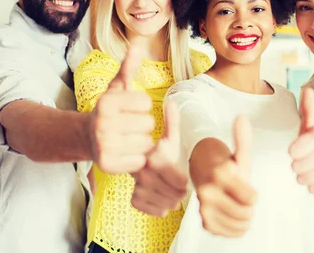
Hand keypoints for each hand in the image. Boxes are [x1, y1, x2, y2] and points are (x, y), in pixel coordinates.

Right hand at [89, 46, 154, 173]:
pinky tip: (126, 153)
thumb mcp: (117, 88)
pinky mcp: (107, 164)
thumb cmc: (109, 110)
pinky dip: (137, 159)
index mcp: (106, 102)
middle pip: (148, 123)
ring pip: (146, 143)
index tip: (130, 108)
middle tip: (129, 126)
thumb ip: (128, 68)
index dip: (142, 105)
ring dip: (142, 142)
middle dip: (143, 124)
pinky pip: (139, 161)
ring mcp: (103, 145)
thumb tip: (137, 46)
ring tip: (128, 139)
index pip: (146, 102)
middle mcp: (102, 123)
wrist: (86, 138)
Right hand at [131, 101, 188, 216]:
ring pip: (166, 204)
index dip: (184, 181)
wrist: (129, 161)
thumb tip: (173, 102)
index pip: (179, 181)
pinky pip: (156, 211)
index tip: (183, 178)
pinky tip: (162, 198)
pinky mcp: (135, 200)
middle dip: (180, 192)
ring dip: (172, 200)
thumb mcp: (166, 136)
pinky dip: (161, 208)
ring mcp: (138, 187)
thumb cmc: (154, 149)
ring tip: (172, 192)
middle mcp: (144, 174)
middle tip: (180, 187)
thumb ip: (172, 122)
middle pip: (175, 194)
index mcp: (154, 158)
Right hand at [197, 116, 256, 236]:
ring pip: (240, 225)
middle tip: (242, 198)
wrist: (205, 175)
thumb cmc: (227, 166)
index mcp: (221, 175)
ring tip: (238, 205)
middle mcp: (208, 192)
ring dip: (244, 218)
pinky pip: (231, 233)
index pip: (252, 199)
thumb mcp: (238, 154)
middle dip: (249, 207)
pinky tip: (232, 215)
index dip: (253, 194)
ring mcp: (205, 209)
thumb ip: (243, 138)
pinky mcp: (205, 223)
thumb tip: (242, 117)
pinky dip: (236, 227)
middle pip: (246, 213)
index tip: (245, 186)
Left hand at [289, 88, 313, 194]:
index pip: (312, 141)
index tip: (291, 151)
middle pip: (305, 164)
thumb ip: (306, 108)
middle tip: (296, 163)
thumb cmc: (311, 140)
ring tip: (303, 171)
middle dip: (296, 165)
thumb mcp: (307, 123)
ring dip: (302, 177)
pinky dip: (313, 187)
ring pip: (310, 178)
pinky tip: (313, 180)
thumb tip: (307, 90)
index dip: (298, 148)